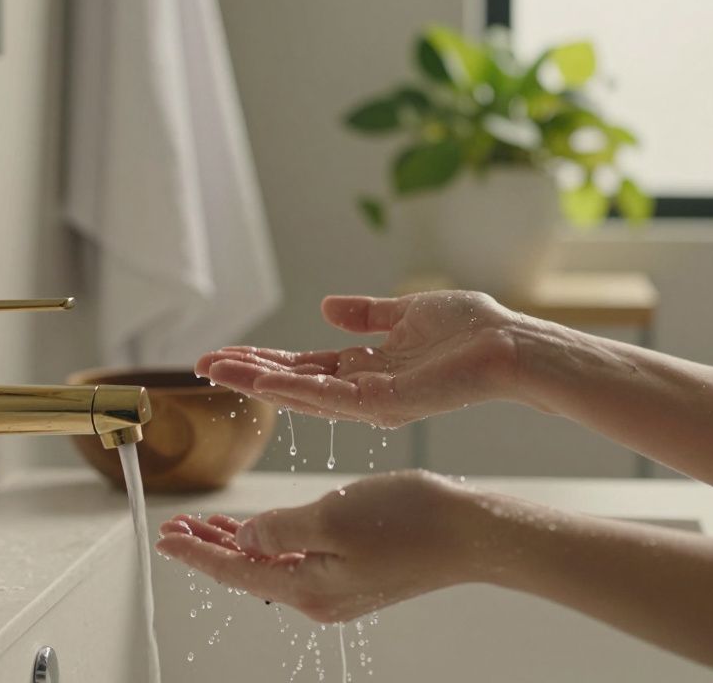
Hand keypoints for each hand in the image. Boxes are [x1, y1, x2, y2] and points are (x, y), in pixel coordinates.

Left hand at [155, 470, 475, 622]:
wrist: (469, 533)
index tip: (166, 537)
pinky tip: (264, 529)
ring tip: (209, 525)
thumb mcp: (330, 516)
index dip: (197, 552)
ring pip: (273, 564)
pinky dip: (273, 542)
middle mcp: (320, 597)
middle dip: (210, 547)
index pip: (235, 571)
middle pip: (249, 571)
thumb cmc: (408, 520)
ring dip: (239, 542)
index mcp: (308, 587)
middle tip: (178, 526)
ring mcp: (340, 588)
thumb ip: (278, 529)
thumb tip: (244, 540)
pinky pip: (300, 559)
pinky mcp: (358, 575)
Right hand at [194, 291, 521, 426]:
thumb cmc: (471, 330)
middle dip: (248, 372)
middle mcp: (362, 389)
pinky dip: (293, 388)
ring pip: (302, 392)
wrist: (510, 345)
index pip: (304, 365)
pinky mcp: (383, 405)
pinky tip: (260, 377)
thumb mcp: (408, 313)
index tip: (226, 353)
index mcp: (366, 366)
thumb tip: (327, 306)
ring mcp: (370, 401)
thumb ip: (368, 315)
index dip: (265, 359)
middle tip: (202, 365)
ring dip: (258, 379)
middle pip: (293, 382)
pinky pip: (329, 397)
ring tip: (216, 368)